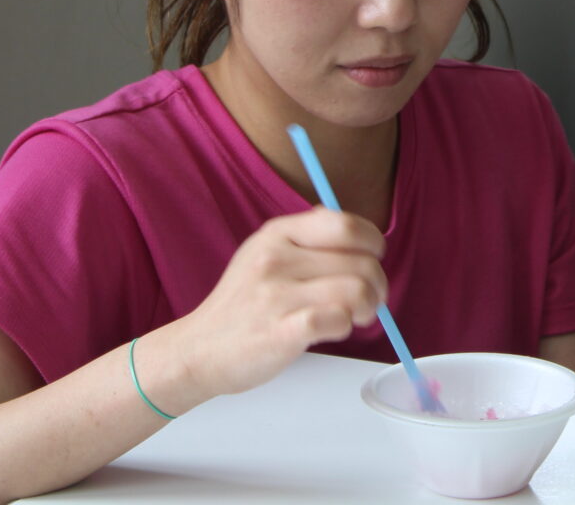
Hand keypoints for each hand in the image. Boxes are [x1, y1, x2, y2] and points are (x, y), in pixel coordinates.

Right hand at [159, 206, 388, 402]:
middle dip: (377, 285)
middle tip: (368, 301)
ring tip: (355, 317)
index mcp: (278, 234)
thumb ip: (306, 239)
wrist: (197, 351)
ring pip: (357, 290)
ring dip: (367, 308)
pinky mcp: (280, 332)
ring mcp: (276, 295)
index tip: (372, 259)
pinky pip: (338, 319)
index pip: (345, 224)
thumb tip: (357, 232)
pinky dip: (345, 326)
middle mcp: (276, 259)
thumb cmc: (241, 306)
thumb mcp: (263, 254)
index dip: (372, 242)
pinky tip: (332, 330)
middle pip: (361, 262)